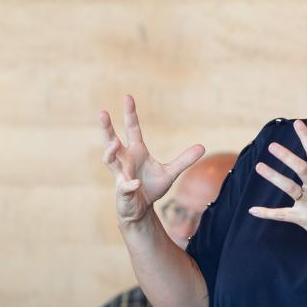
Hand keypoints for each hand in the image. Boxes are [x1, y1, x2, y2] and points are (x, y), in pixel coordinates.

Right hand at [100, 95, 204, 225]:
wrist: (141, 210)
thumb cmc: (151, 187)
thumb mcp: (170, 172)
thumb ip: (184, 160)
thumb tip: (203, 146)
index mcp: (136, 151)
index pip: (132, 129)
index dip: (130, 114)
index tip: (128, 97)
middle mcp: (124, 160)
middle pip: (111, 140)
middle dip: (107, 128)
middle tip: (103, 113)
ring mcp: (120, 175)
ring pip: (110, 160)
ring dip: (110, 152)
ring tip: (114, 143)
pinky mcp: (122, 190)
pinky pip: (125, 186)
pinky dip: (130, 185)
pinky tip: (136, 184)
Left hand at [248, 119, 306, 253]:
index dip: (306, 137)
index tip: (297, 123)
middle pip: (301, 168)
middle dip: (286, 156)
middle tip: (272, 146)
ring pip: (289, 187)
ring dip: (274, 176)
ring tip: (260, 166)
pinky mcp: (304, 219)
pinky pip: (282, 215)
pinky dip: (266, 213)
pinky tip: (253, 210)